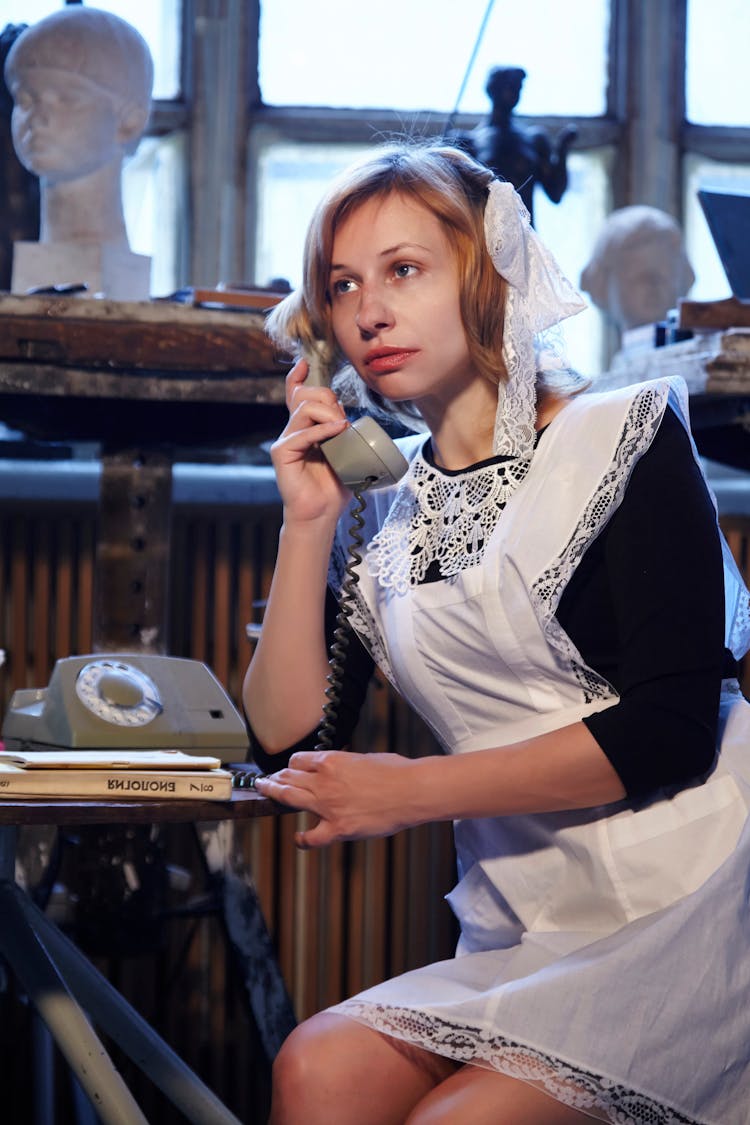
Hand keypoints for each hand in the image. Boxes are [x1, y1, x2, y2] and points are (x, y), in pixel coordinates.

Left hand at [254, 750, 416, 847]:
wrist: (411, 791)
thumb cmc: (396, 772)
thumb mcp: (365, 758)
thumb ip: (347, 764)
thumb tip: (342, 768)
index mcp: (332, 761)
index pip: (298, 761)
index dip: (291, 766)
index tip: (288, 770)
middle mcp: (324, 781)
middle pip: (288, 777)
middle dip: (275, 778)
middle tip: (266, 781)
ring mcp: (329, 806)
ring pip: (290, 798)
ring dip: (274, 794)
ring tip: (266, 793)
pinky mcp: (339, 828)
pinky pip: (312, 837)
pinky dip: (302, 840)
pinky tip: (299, 839)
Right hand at [270, 359, 351, 523]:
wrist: (321, 513)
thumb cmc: (334, 485)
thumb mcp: (344, 452)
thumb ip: (342, 432)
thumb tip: (347, 417)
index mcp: (304, 427)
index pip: (295, 395)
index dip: (298, 377)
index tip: (303, 363)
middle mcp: (292, 430)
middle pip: (306, 395)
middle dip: (329, 399)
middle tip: (344, 421)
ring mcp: (285, 440)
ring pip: (305, 408)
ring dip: (329, 413)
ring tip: (342, 429)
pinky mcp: (282, 453)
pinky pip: (302, 432)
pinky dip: (322, 430)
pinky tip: (336, 432)